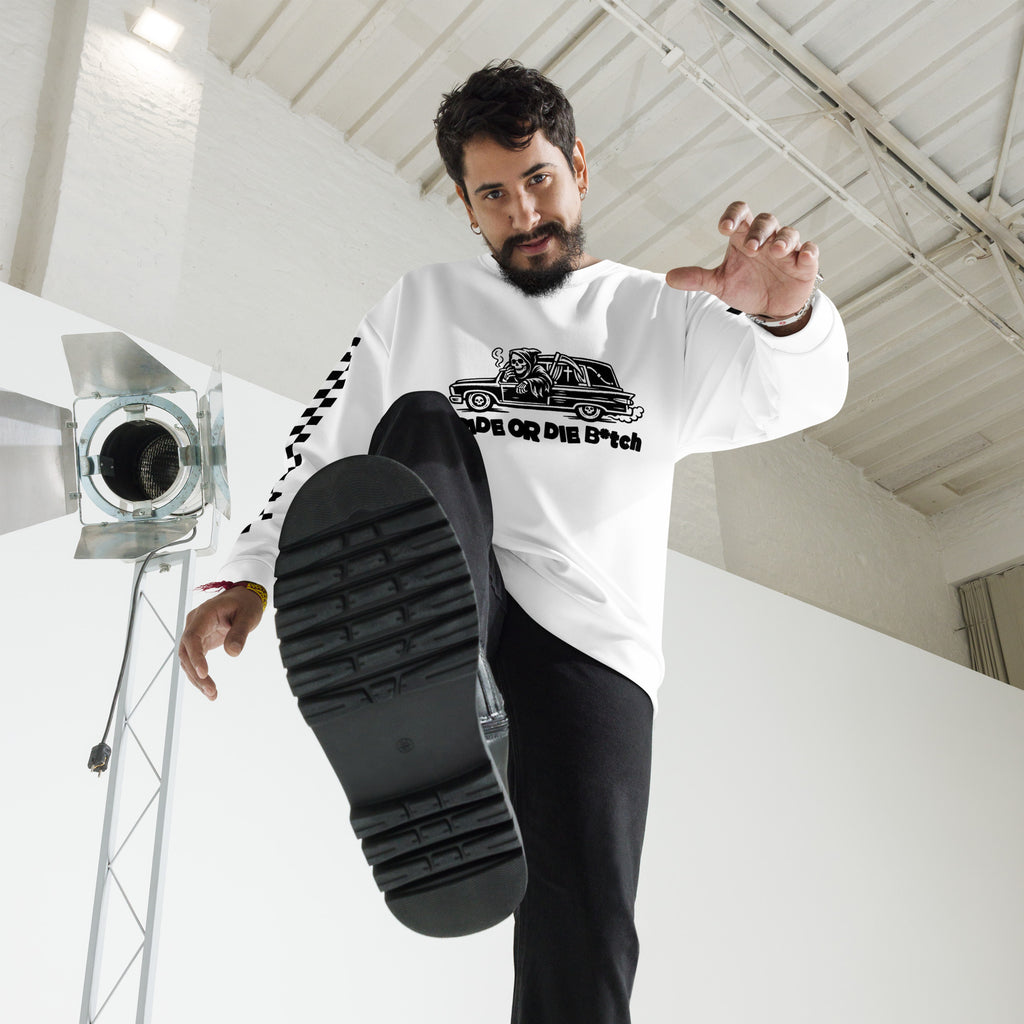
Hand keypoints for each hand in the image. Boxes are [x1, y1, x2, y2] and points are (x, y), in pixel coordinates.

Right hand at [178, 587, 264, 700]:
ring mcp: (195, 633)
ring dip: (197, 679)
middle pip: (186, 652)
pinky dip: (200, 675)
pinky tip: (209, 689)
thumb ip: (240, 633)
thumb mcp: (248, 615)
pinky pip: (195, 660)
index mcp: (203, 615)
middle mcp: (194, 624)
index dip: (196, 657)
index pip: (192, 638)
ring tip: (212, 695)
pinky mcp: (200, 641)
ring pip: (188, 660)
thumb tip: (232, 653)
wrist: (244, 597)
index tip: (204, 673)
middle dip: (196, 674)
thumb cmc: (246, 603)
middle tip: (212, 690)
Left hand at [665, 201, 818, 318]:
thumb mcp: (720, 283)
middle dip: (758, 232)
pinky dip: (808, 252)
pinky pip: (810, 251)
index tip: (724, 227)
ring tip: (775, 251)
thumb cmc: (746, 287)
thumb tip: (669, 278)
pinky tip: (802, 257)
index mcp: (744, 237)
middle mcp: (766, 239)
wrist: (769, 308)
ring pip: (789, 232)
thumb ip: (697, 278)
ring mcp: (787, 250)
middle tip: (751, 248)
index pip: (740, 214)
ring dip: (783, 239)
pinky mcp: (804, 263)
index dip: (733, 214)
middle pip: (765, 221)